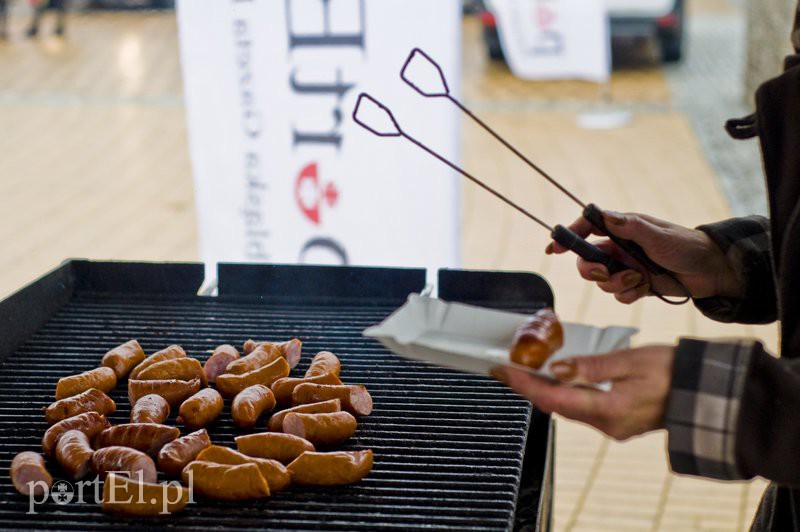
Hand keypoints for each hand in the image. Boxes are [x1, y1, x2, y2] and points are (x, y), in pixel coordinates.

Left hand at [492, 345, 674, 440]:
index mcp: (610, 411)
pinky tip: (556, 378)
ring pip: (567, 407)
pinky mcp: (618, 420)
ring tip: (522, 369)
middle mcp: (607, 425)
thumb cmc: (674, 372)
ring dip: (544, 389)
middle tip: (504, 367)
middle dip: (527, 386)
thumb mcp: (632, 362)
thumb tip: (556, 369)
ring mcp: (613, 426)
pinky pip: (581, 407)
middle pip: (555, 405)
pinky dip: (564, 392)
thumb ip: (592, 367)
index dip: (524, 384)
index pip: (553, 399)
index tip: (502, 370)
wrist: (707, 391)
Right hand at [546, 211, 740, 303]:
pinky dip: (627, 294)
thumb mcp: (657, 234)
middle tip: (603, 272)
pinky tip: (643, 288)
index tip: (555, 248)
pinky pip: (618, 295)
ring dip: (615, 284)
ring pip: (602, 281)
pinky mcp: (636, 285)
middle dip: (591, 270)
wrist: (711, 271)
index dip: (569, 236)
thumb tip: (603, 214)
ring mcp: (627, 267)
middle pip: (588, 260)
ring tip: (637, 279)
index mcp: (623, 229)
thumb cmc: (686, 246)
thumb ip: (629, 226)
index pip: (588, 228)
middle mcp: (621, 248)